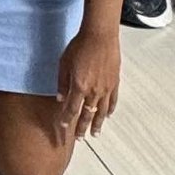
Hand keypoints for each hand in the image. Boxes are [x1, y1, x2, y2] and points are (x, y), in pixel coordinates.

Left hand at [52, 19, 120, 148]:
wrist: (99, 36)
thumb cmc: (80, 46)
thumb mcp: (63, 64)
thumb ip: (61, 83)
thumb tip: (60, 98)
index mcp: (79, 87)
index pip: (72, 109)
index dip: (67, 120)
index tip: (64, 128)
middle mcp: (93, 91)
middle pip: (87, 114)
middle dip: (82, 127)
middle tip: (80, 138)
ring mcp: (106, 88)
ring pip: (101, 111)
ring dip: (98, 124)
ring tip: (96, 133)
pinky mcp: (114, 82)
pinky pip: (113, 100)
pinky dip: (110, 109)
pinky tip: (108, 115)